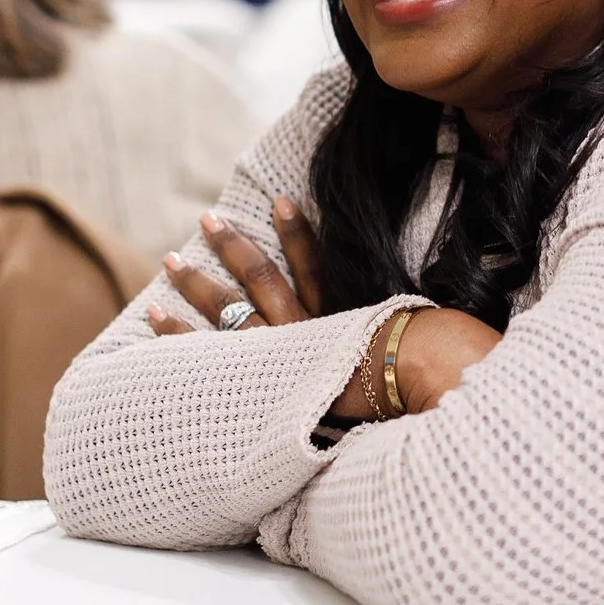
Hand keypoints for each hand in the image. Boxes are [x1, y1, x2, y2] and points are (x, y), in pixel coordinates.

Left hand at [144, 196, 502, 418]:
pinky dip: (179, 335)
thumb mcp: (423, 349)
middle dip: (232, 246)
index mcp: (344, 313)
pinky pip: (208, 353)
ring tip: (168, 261)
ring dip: (196, 283)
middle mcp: (307, 328)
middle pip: (261, 275)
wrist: (405, 405)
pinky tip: (153, 317)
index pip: (315, 260)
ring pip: (228, 309)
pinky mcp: (263, 381)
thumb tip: (450, 328)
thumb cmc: (422, 383)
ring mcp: (281, 354)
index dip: (297, 229)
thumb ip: (420, 334)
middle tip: (207, 219)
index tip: (280, 199)